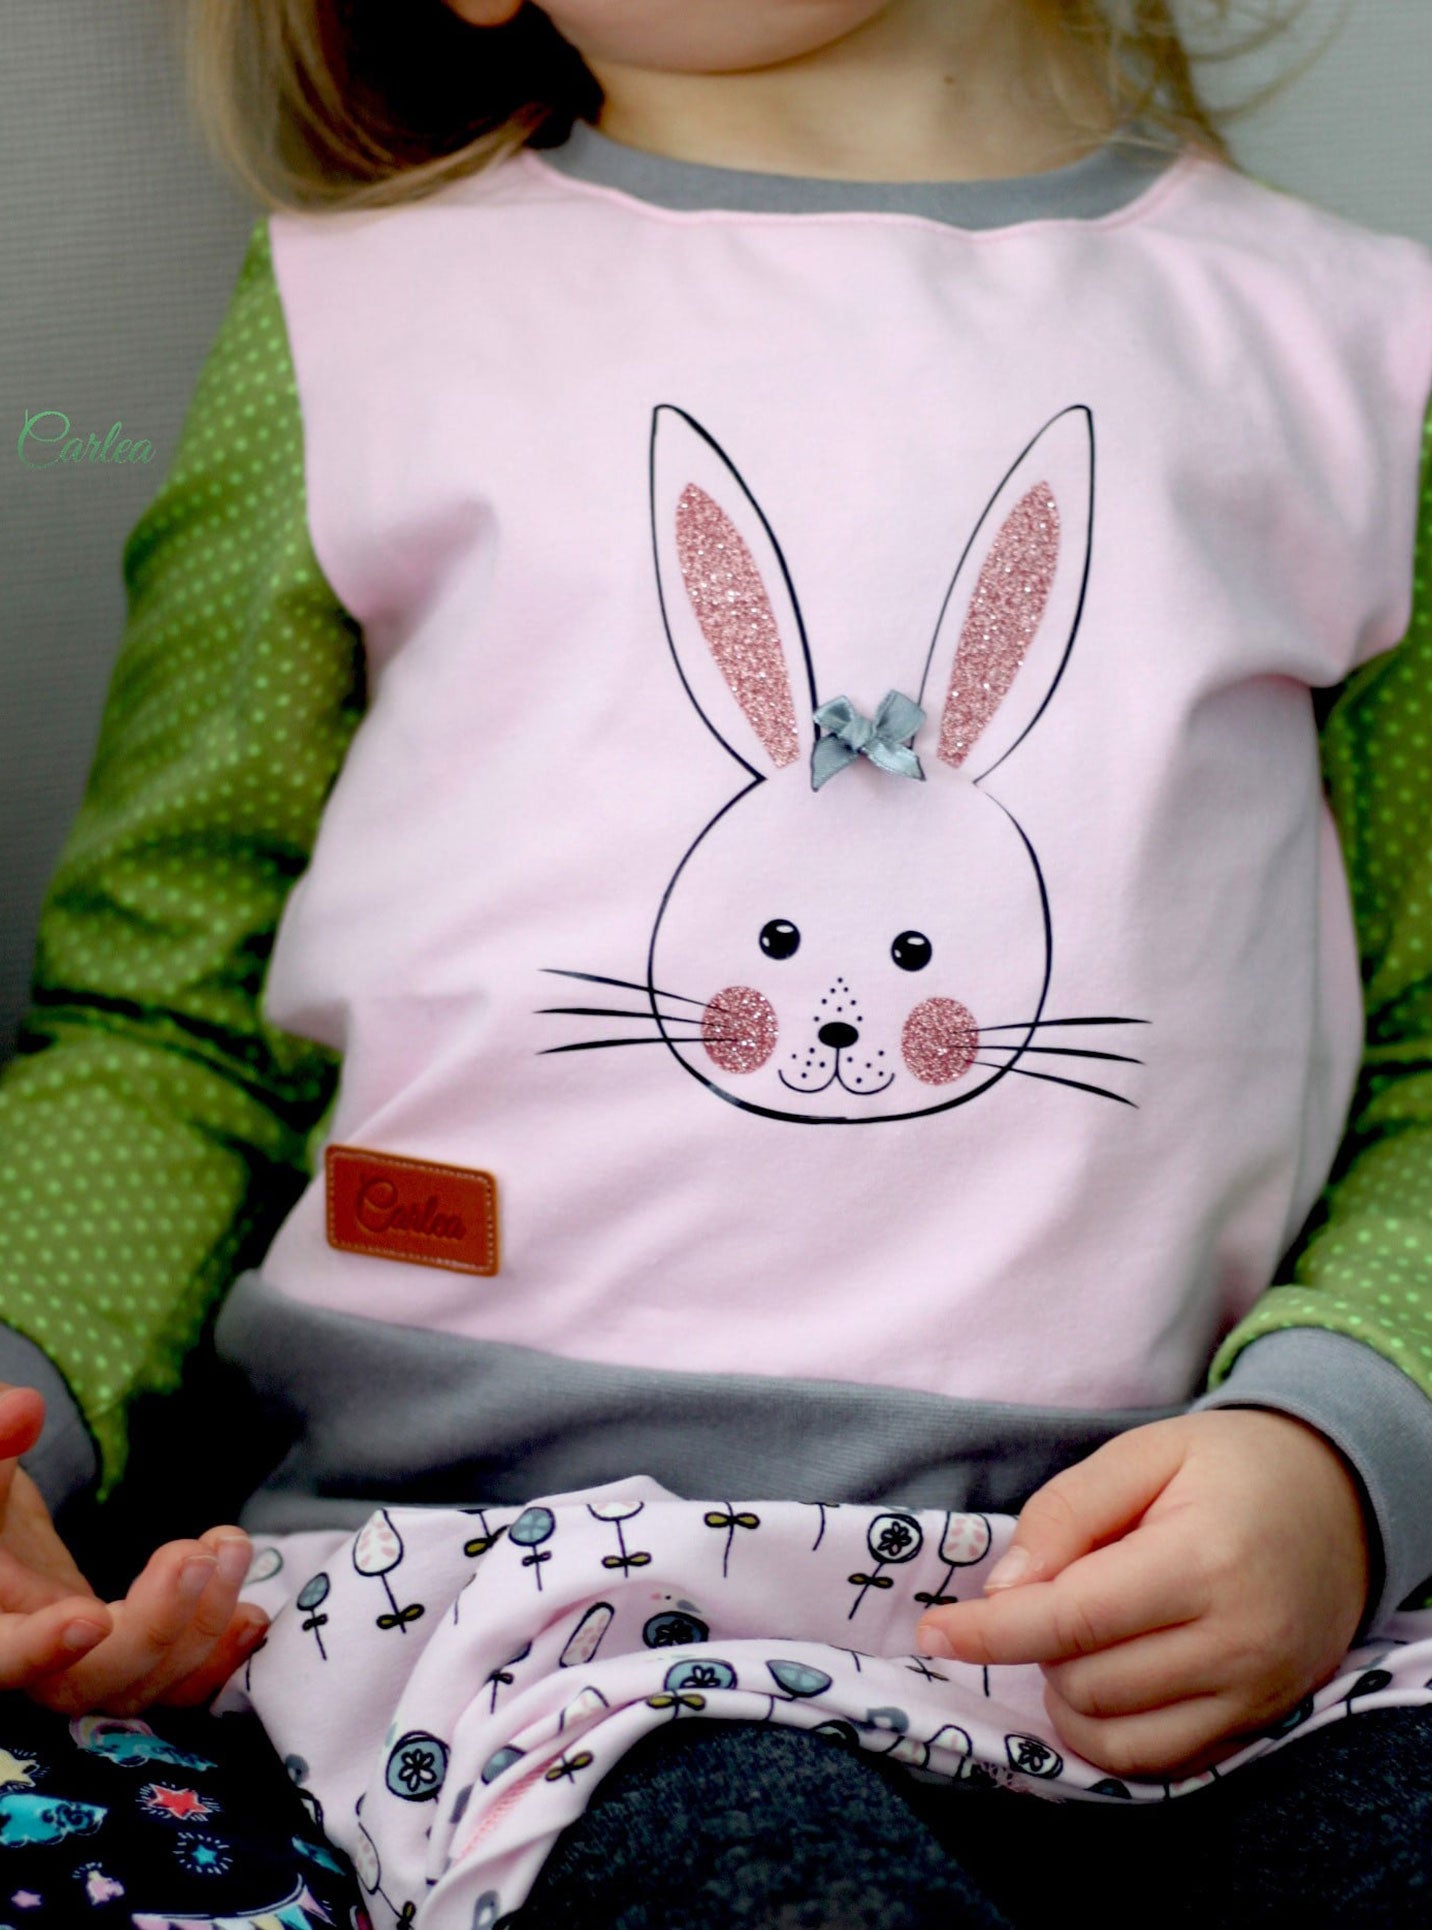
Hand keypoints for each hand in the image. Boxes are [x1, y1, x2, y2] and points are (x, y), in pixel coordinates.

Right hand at [0, 1382, 267, 1712]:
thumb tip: (22, 1406)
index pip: (0, 1658)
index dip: (41, 1650)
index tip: (90, 1618)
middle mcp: (28, 1665)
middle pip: (87, 1683)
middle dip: (155, 1625)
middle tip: (195, 1555)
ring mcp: (81, 1671)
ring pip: (140, 1686)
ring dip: (200, 1626)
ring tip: (233, 1548)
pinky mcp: (125, 1664)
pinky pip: (171, 1685)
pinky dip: (215, 1660)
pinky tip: (252, 1616)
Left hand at [914, 1409, 1370, 1779]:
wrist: (1338, 1499)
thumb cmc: (1229, 1466)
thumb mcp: (1142, 1453)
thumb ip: (1065, 1513)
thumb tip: (1004, 1591)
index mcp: (1202, 1559)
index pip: (1072, 1619)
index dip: (990, 1632)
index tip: (932, 1635)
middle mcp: (1236, 1640)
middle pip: (1087, 1681)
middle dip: (1039, 1643)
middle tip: (1060, 1585)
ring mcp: (1254, 1694)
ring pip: (1115, 1735)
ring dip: (1069, 1690)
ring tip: (1085, 1629)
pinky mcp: (1258, 1724)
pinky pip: (1159, 1763)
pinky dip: (1110, 1733)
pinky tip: (1104, 1678)